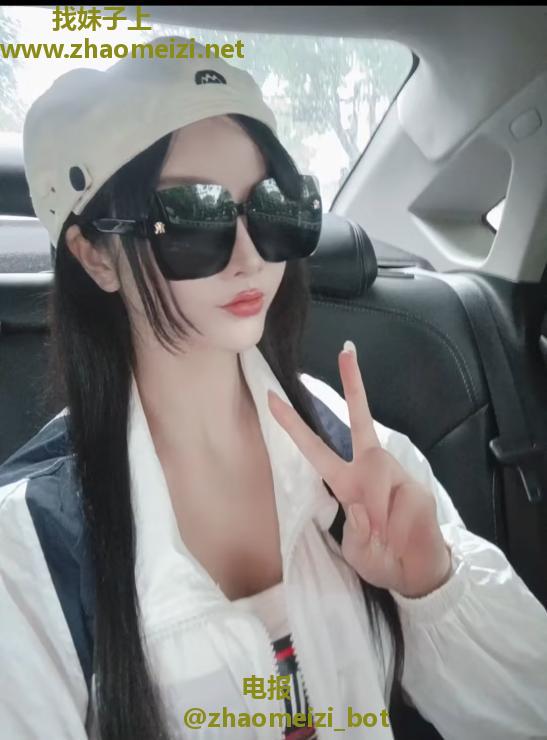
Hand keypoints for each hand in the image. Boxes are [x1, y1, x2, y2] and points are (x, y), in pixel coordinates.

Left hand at [267, 341, 451, 597]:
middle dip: (354, 386)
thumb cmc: (382, 558)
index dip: (293, 425)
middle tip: (346, 352)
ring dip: (376, 507)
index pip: (316, 448)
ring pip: (377, 471)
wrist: (418, 573)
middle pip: (359, 423)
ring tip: (382, 536)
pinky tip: (399, 535)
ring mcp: (395, 475)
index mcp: (346, 482)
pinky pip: (400, 499)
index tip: (271, 397)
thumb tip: (362, 508)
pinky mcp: (417, 489)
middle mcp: (370, 470)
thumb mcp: (358, 551)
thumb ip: (355, 530)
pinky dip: (395, 524)